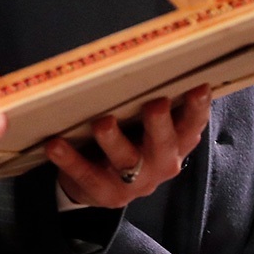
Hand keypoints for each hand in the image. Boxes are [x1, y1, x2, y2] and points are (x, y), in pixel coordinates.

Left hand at [45, 84, 210, 207]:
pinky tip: (55, 145)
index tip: (198, 88)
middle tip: (156, 104)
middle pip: (164, 144)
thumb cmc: (130, 144)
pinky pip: (86, 174)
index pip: (191, 126)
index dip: (198, 109)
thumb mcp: (147, 129)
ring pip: (126, 160)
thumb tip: (150, 59)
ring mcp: (133, 183)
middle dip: (160, 124)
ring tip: (102, 123)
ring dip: (114, 141)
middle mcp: (159, 164)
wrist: (102, 188)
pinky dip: (70, 159)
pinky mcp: (104, 193)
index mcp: (174, 145)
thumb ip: (155, 105)